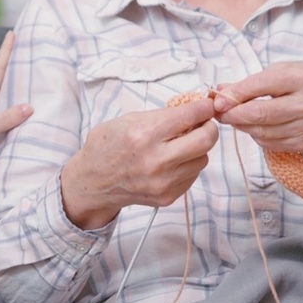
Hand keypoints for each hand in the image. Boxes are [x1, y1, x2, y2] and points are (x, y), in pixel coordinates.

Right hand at [61, 98, 217, 229]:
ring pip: (203, 159)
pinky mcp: (168, 197)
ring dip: (198, 148)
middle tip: (203, 123)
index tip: (207, 105)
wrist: (93, 182)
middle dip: (209, 127)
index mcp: (144, 134)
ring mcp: (163, 182)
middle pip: (206, 140)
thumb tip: (192, 110)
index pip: (189, 116)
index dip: (204, 108)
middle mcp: (156, 160)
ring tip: (181, 144)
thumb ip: (161, 116)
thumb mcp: (128, 120)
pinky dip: (188, 165)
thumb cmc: (107, 146)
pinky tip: (172, 161)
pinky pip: (193, 175)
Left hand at [214, 61, 302, 169]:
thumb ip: (256, 80)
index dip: (235, 93)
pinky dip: (256, 135)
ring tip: (234, 118)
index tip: (218, 98)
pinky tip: (253, 127)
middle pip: (260, 113)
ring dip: (241, 126)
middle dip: (233, 114)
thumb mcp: (288, 71)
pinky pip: (269, 143)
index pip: (260, 86)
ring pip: (262, 131)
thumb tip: (221, 90)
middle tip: (219, 112)